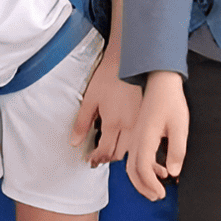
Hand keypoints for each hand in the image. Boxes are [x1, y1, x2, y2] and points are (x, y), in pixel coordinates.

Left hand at [72, 51, 139, 166]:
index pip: (105, 151)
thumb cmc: (108, 76)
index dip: (96, 158)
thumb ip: (81, 124)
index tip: (91, 159)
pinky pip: (139, 137)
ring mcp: (140, 121)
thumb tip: (74, 142)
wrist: (126, 61)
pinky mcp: (146, 115)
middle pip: (119, 153)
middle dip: (107, 157)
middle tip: (98, 155)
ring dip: (120, 151)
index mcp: (113, 122)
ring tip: (110, 147)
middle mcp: (129, 125)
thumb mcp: (89, 100)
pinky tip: (124, 137)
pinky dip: (131, 143)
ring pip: (131, 148)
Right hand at [127, 72, 189, 202]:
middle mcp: (136, 138)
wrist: (160, 80)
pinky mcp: (138, 133)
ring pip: (131, 164)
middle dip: (142, 187)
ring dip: (141, 179)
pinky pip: (136, 155)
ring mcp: (135, 136)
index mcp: (145, 137)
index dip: (150, 185)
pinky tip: (159, 170)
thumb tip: (173, 173)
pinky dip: (144, 168)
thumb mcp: (180, 126)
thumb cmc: (171, 100)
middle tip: (156, 196)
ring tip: (156, 188)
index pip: (142, 168)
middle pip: (131, 170)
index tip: (161, 193)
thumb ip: (177, 151)